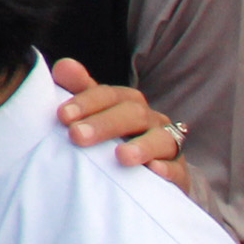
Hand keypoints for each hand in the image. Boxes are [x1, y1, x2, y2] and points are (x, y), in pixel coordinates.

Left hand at [50, 59, 192, 187]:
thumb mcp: (95, 115)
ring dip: (142, 146)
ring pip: (161, 139)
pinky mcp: (180, 173)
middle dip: (104, 124)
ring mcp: (168, 145)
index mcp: (127, 103)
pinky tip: (155, 170)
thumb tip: (63, 66)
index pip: (108, 95)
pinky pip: (178, 169)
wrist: (149, 177)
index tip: (62, 115)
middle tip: (77, 136)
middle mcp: (150, 119)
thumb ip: (80, 91)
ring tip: (122, 157)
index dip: (86, 102)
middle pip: (132, 114)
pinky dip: (168, 169)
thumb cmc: (115, 140)